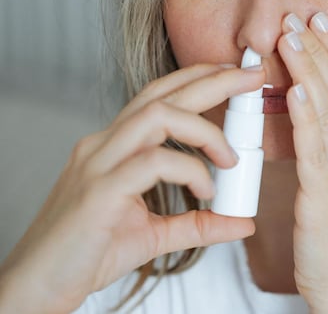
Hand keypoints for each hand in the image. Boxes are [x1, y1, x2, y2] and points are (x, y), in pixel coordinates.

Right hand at [0, 64, 263, 313]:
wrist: (39, 287)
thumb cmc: (89, 254)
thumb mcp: (156, 235)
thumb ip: (199, 224)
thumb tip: (243, 221)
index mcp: (114, 147)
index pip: (158, 97)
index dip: (198, 80)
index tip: (236, 76)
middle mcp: (104, 145)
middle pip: (162, 94)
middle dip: (213, 80)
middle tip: (252, 76)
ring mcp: (98, 164)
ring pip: (157, 116)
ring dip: (205, 130)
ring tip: (231, 158)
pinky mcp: (98, 191)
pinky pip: (154, 162)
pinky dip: (190, 170)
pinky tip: (206, 191)